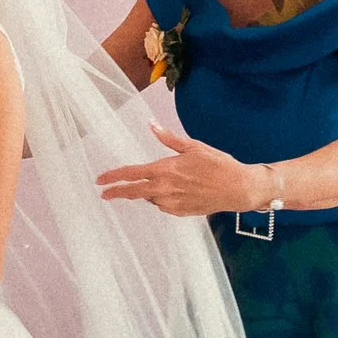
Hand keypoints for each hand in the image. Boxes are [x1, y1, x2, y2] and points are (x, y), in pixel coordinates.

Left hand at [93, 128, 264, 217]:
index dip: (113, 176)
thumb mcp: (193, 146)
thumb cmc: (218, 164)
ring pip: (151, 197)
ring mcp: (171, 203)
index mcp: (165, 169)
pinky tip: (179, 190)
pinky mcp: (180, 212)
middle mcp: (165, 188)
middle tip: (104, 194)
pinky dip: (164, 198)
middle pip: (133, 192)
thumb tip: (152, 125)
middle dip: (117, 192)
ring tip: (171, 181)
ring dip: (151, 191)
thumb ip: (168, 138)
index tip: (100, 180)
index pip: (132, 173)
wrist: (237, 188)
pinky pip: (164, 205)